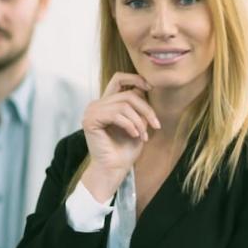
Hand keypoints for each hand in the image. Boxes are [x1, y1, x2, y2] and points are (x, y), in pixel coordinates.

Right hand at [80, 72, 160, 199]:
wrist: (114, 169)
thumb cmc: (126, 149)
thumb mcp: (138, 123)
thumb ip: (139, 106)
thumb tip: (145, 88)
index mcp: (106, 103)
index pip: (119, 79)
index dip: (135, 79)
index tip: (151, 88)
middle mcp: (97, 104)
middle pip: (127, 94)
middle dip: (146, 109)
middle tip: (156, 125)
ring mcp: (92, 111)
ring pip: (124, 104)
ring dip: (139, 121)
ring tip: (143, 135)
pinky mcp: (90, 120)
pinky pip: (116, 114)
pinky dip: (129, 124)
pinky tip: (134, 135)